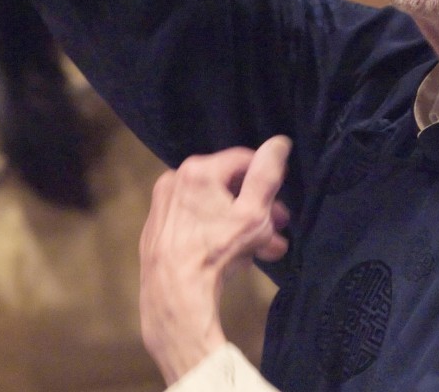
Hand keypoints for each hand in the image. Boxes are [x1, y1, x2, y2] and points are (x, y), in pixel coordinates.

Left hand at [139, 135, 291, 383]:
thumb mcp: (253, 213)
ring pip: (212, 207)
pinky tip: (233, 258)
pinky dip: (214, 233)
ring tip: (261, 251)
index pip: (244, 159)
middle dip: (257, 209)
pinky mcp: (156, 231)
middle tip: (277, 230)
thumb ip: (267, 174)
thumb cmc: (217, 251)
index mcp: (197, 170)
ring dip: (240, 226)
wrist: (174, 296)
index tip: (281, 202)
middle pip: (228, 186)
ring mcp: (162, 206)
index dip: (268, 179)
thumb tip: (279, 142)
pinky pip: (194, 223)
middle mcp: (174, 180)